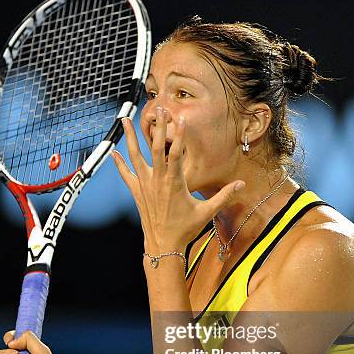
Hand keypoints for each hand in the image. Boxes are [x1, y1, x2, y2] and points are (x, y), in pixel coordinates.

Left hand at [112, 108, 244, 252]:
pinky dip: (118, 163)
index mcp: (175, 182)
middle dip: (158, 127)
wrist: (163, 245)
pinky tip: (112, 152)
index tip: (179, 118)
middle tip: (158, 109)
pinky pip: (125, 174)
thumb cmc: (185, 228)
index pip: (177, 153)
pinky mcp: (136, 192)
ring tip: (125, 120)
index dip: (179, 135)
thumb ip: (224, 196)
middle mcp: (157, 180)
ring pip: (135, 156)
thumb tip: (241, 184)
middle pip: (156, 148)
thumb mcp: (207, 212)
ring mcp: (144, 185)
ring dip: (130, 137)